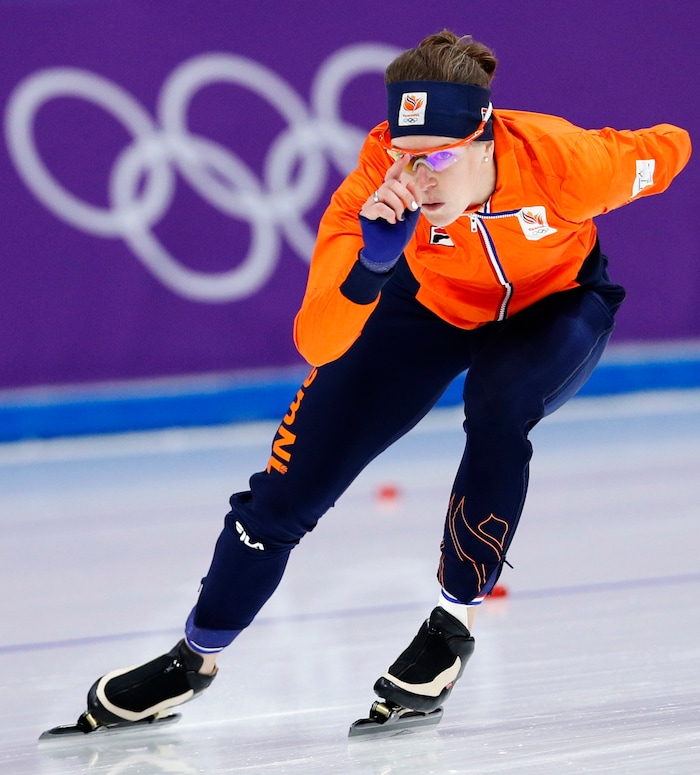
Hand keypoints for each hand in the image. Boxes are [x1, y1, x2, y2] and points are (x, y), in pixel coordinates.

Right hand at [358, 154, 421, 269]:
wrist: (388, 252)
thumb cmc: (399, 234)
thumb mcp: (413, 215)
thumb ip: (415, 198)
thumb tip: (411, 180)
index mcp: (390, 196)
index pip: (392, 176)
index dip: (398, 165)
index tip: (406, 156)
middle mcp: (379, 197)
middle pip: (392, 183)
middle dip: (406, 194)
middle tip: (412, 208)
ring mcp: (371, 204)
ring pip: (385, 191)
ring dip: (398, 205)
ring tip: (400, 217)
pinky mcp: (365, 213)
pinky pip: (378, 206)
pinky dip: (389, 213)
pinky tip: (391, 222)